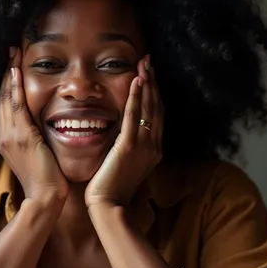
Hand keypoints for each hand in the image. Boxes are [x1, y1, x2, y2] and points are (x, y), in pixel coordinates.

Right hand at [0, 48, 68, 204]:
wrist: (44, 198)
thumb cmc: (46, 180)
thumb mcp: (35, 155)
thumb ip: (33, 138)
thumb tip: (41, 126)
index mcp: (5, 140)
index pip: (5, 105)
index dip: (8, 84)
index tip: (12, 65)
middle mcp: (3, 136)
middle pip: (2, 97)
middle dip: (6, 72)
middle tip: (10, 50)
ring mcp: (10, 136)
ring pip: (7, 99)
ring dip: (10, 73)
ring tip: (13, 53)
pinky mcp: (21, 138)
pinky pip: (17, 108)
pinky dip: (16, 89)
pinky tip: (17, 72)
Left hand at [85, 55, 162, 208]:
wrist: (109, 207)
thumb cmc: (111, 190)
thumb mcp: (126, 166)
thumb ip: (128, 148)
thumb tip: (123, 136)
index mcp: (154, 150)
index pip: (157, 116)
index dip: (155, 94)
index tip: (150, 75)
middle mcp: (154, 146)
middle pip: (157, 107)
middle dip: (153, 82)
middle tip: (149, 61)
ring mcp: (144, 146)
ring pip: (149, 108)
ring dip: (147, 83)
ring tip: (145, 63)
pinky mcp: (129, 146)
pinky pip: (134, 116)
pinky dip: (136, 97)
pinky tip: (137, 81)